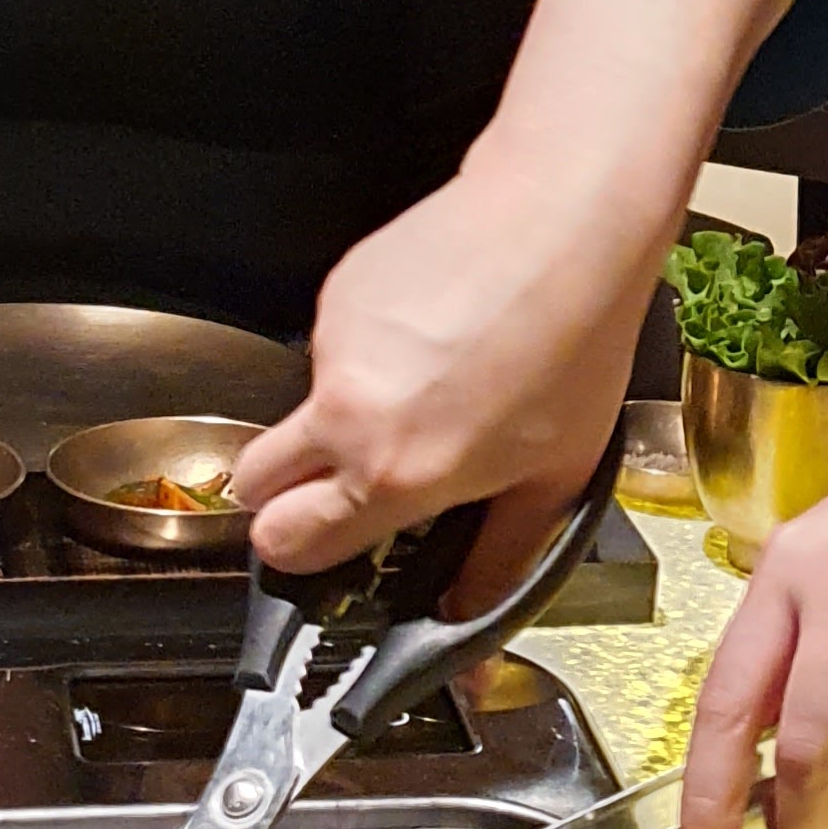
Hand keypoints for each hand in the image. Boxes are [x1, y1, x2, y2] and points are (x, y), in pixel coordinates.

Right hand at [231, 0, 803, 582]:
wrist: (562, 221)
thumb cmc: (575, 347)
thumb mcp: (558, 473)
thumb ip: (500, 553)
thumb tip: (464, 607)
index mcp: (394, 474)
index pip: (286, 541)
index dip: (295, 551)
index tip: (319, 543)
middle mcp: (346, 415)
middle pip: (253, 479)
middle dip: (282, 491)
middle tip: (342, 481)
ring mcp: (334, 347)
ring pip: (309, 402)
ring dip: (349, 406)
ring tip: (437, 378)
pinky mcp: (338, 292)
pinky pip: (336, 343)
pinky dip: (372, 347)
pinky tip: (436, 328)